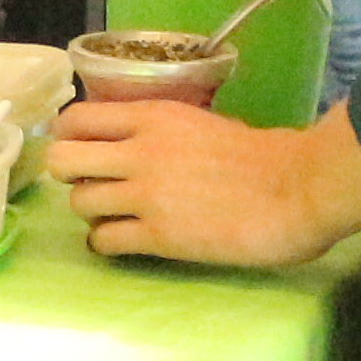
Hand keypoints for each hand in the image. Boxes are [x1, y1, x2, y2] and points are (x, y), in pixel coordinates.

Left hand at [46, 99, 360, 267]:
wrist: (299, 189)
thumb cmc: (265, 155)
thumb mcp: (202, 123)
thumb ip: (161, 131)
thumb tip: (132, 144)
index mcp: (152, 117)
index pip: (76, 118)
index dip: (69, 136)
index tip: (82, 149)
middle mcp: (139, 151)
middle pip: (61, 159)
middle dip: (70, 174)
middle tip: (94, 184)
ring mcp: (145, 195)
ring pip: (78, 203)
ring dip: (91, 212)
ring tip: (115, 216)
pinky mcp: (158, 236)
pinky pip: (103, 241)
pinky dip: (106, 243)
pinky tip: (126, 242)